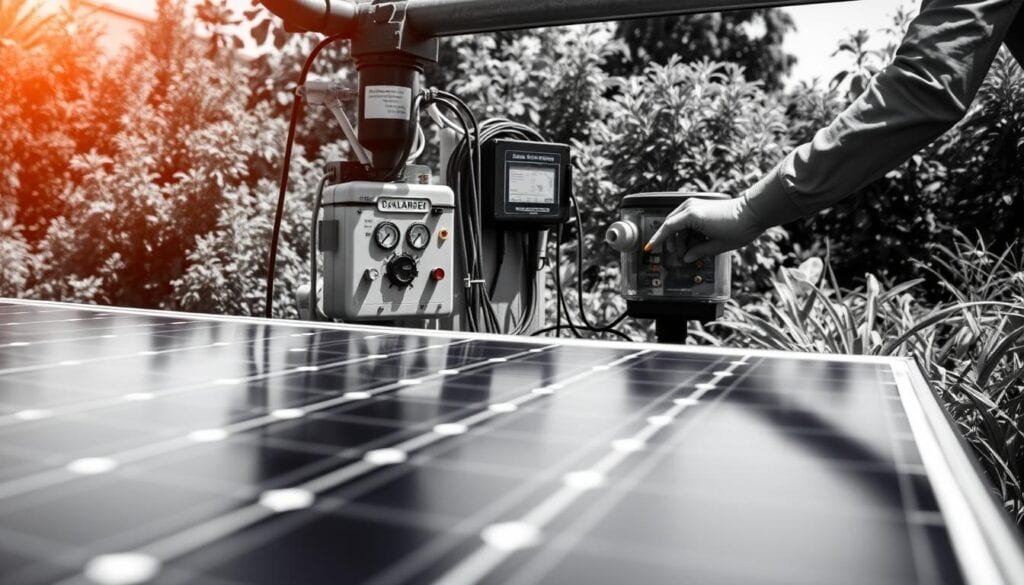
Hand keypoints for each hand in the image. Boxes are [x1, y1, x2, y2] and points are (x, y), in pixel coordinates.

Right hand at [644, 195, 765, 261]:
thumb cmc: (738, 227)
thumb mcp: (717, 245)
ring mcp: (696, 205)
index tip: (650, 248)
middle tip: (676, 257)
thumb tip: (686, 258)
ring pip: (680, 224)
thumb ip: (698, 252)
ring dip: (682, 238)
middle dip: (672, 242)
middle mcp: (691, 207)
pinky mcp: (703, 206)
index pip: (668, 228)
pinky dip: (689, 232)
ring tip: (690, 253)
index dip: (658, 240)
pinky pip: (688, 220)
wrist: (754, 212)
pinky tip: (697, 243)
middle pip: (672, 226)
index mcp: (691, 215)